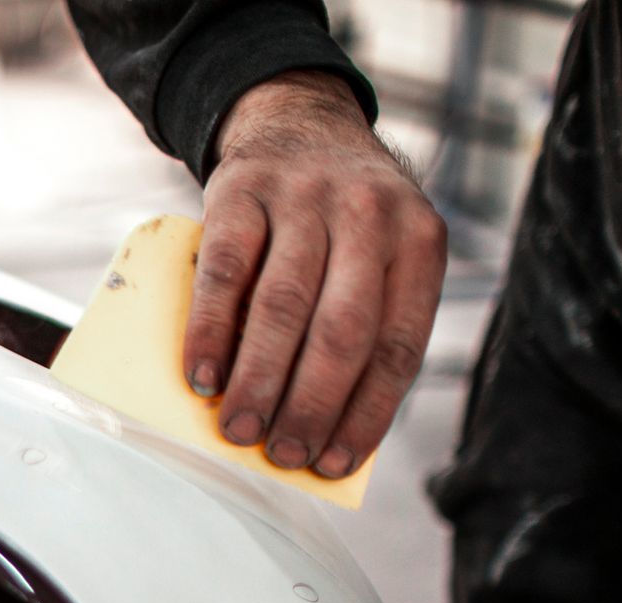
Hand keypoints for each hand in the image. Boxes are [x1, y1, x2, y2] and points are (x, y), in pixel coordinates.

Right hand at [187, 71, 445, 478]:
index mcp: (419, 241)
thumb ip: (361, 324)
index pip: (397, 345)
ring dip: (259, 378)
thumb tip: (319, 424)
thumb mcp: (376, 255)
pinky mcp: (244, 189)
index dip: (366, 413)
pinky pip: (225, 270)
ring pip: (283, 304)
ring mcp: (305, 197)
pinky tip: (202, 375)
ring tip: (240, 430)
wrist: (297, 121)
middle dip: (311, 404)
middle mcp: (370, 214)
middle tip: (282, 454)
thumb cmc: (336, 220)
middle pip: (342, 329)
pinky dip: (210, 330)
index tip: (333, 463)